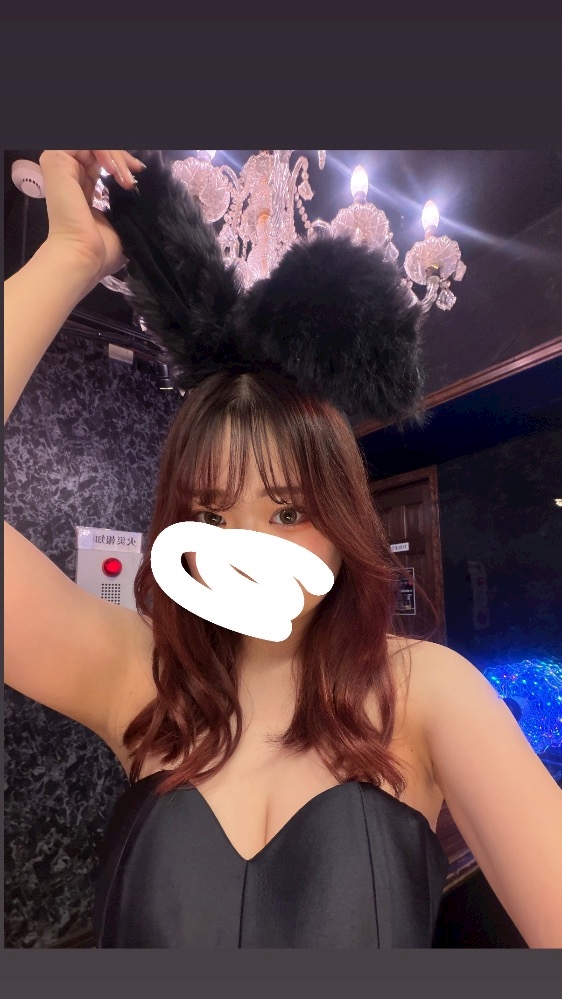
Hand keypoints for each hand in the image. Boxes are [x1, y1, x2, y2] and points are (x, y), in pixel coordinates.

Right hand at [39, 149, 144, 281]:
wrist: (85, 255)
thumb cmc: (102, 247)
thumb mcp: (118, 218)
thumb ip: (123, 197)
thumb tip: (138, 183)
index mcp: (82, 187)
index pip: (102, 160)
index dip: (121, 160)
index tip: (138, 171)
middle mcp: (71, 174)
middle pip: (99, 149)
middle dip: (121, 156)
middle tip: (136, 171)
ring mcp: (61, 166)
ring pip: (94, 145)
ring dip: (116, 156)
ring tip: (126, 179)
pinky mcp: (56, 162)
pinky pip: (83, 142)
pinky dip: (104, 152)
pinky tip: (114, 171)